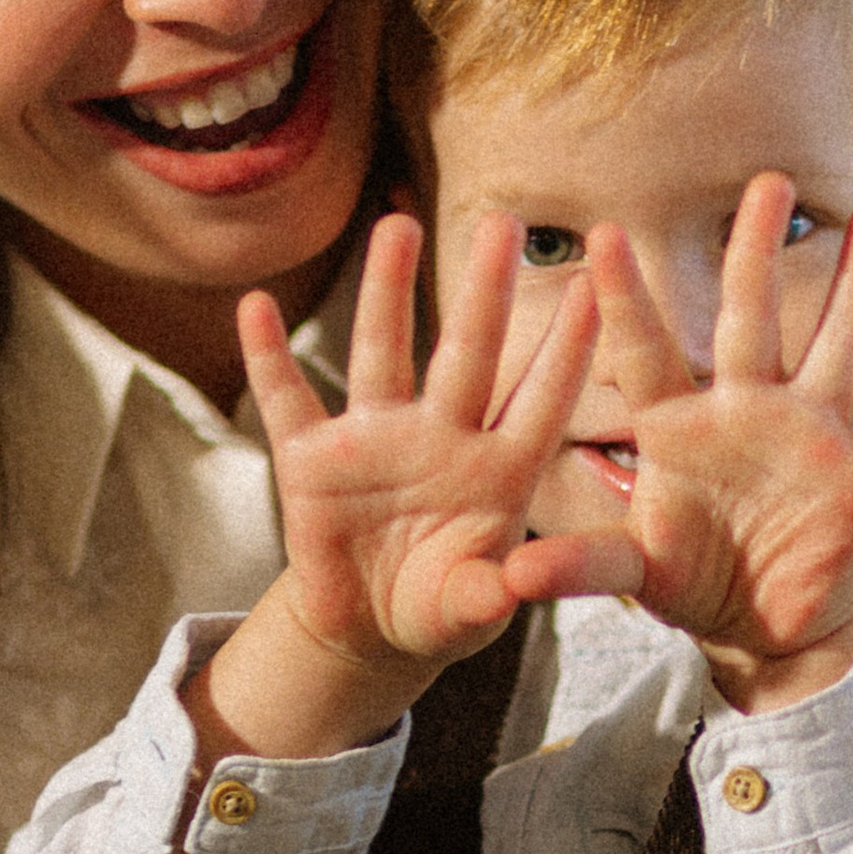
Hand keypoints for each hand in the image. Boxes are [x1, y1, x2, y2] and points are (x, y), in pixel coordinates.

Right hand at [187, 209, 594, 763]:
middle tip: (504, 223)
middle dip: (486, 291)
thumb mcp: (469, 611)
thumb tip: (513, 585)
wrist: (368, 630)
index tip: (595, 291)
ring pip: (384, 352)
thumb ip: (489, 596)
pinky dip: (270, 358)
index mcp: (496, 471)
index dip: (565, 351)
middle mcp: (440, 437)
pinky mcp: (311, 461)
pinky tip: (256, 309)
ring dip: (387, 292)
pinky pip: (287, 400)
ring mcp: (374, 441)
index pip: (539, 401)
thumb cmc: (439, 609)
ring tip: (399, 227)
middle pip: (467, 353)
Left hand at [511, 175, 852, 711]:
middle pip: (751, 320)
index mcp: (679, 428)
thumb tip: (513, 578)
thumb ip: (582, 564)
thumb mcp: (633, 575)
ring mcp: (809, 439)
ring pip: (835, 347)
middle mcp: (746, 414)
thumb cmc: (692, 582)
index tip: (603, 233)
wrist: (764, 628)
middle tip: (767, 181)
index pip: (645, 352)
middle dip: (758, 252)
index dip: (626, 298)